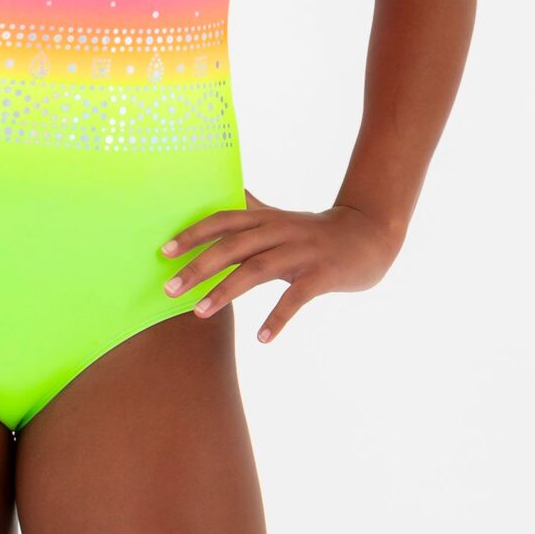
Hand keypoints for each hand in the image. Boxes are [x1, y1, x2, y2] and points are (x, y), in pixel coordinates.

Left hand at [158, 188, 402, 342]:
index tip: (164, 251)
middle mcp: (279, 230)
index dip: (193, 234)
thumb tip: (229, 195)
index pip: (222, 220)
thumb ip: (254, 210)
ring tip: (200, 312)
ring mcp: (301, 251)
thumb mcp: (282, 218)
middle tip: (169, 289)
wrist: (369, 234)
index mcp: (266, 218)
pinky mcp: (323, 273)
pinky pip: (296, 297)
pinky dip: (278, 318)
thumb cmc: (316, 232)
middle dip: (198, 266)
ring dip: (225, 291)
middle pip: (232, 246)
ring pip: (257, 269)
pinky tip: (262, 338)